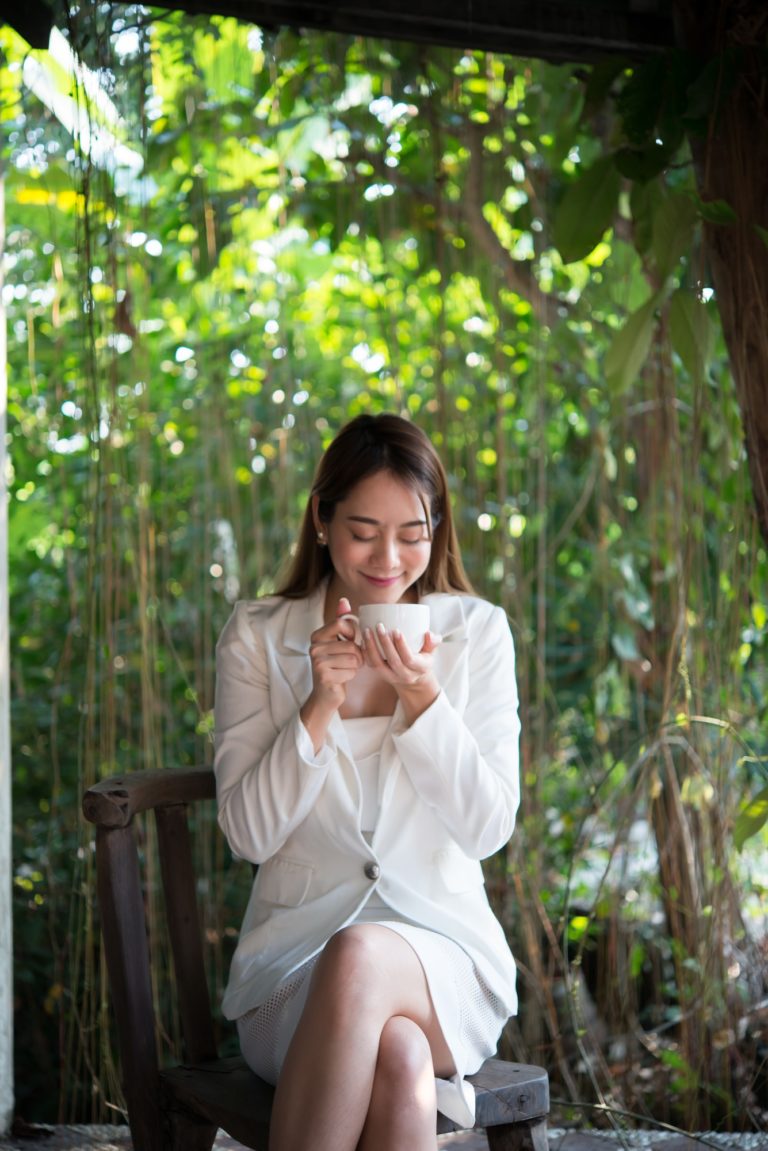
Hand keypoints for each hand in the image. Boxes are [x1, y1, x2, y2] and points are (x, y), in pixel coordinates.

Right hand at [301, 598, 362, 740]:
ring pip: (354, 657)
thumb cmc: (335, 666)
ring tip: (345, 669)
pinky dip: (352, 676)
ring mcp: (317, 662)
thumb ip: (341, 622)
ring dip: (356, 666)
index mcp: (316, 636)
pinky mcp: (324, 676)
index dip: (354, 634)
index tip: (352, 642)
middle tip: (349, 661)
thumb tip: (344, 600)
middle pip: (351, 643)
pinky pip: (352, 671)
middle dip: (357, 655)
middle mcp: (314, 647)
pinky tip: (342, 679)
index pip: (342, 623)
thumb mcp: (338, 642)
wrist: (325, 695)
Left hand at [362, 626, 441, 720]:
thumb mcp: (431, 652)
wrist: (413, 680)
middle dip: (385, 643)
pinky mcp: (382, 676)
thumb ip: (432, 642)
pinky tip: (363, 640)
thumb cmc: (422, 659)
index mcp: (420, 669)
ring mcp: (392, 677)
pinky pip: (371, 666)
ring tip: (367, 631)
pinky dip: (366, 653)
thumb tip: (428, 633)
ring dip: (371, 647)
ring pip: (378, 665)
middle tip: (379, 626)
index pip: (410, 659)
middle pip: (393, 661)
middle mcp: (406, 676)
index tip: (396, 630)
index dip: (402, 646)